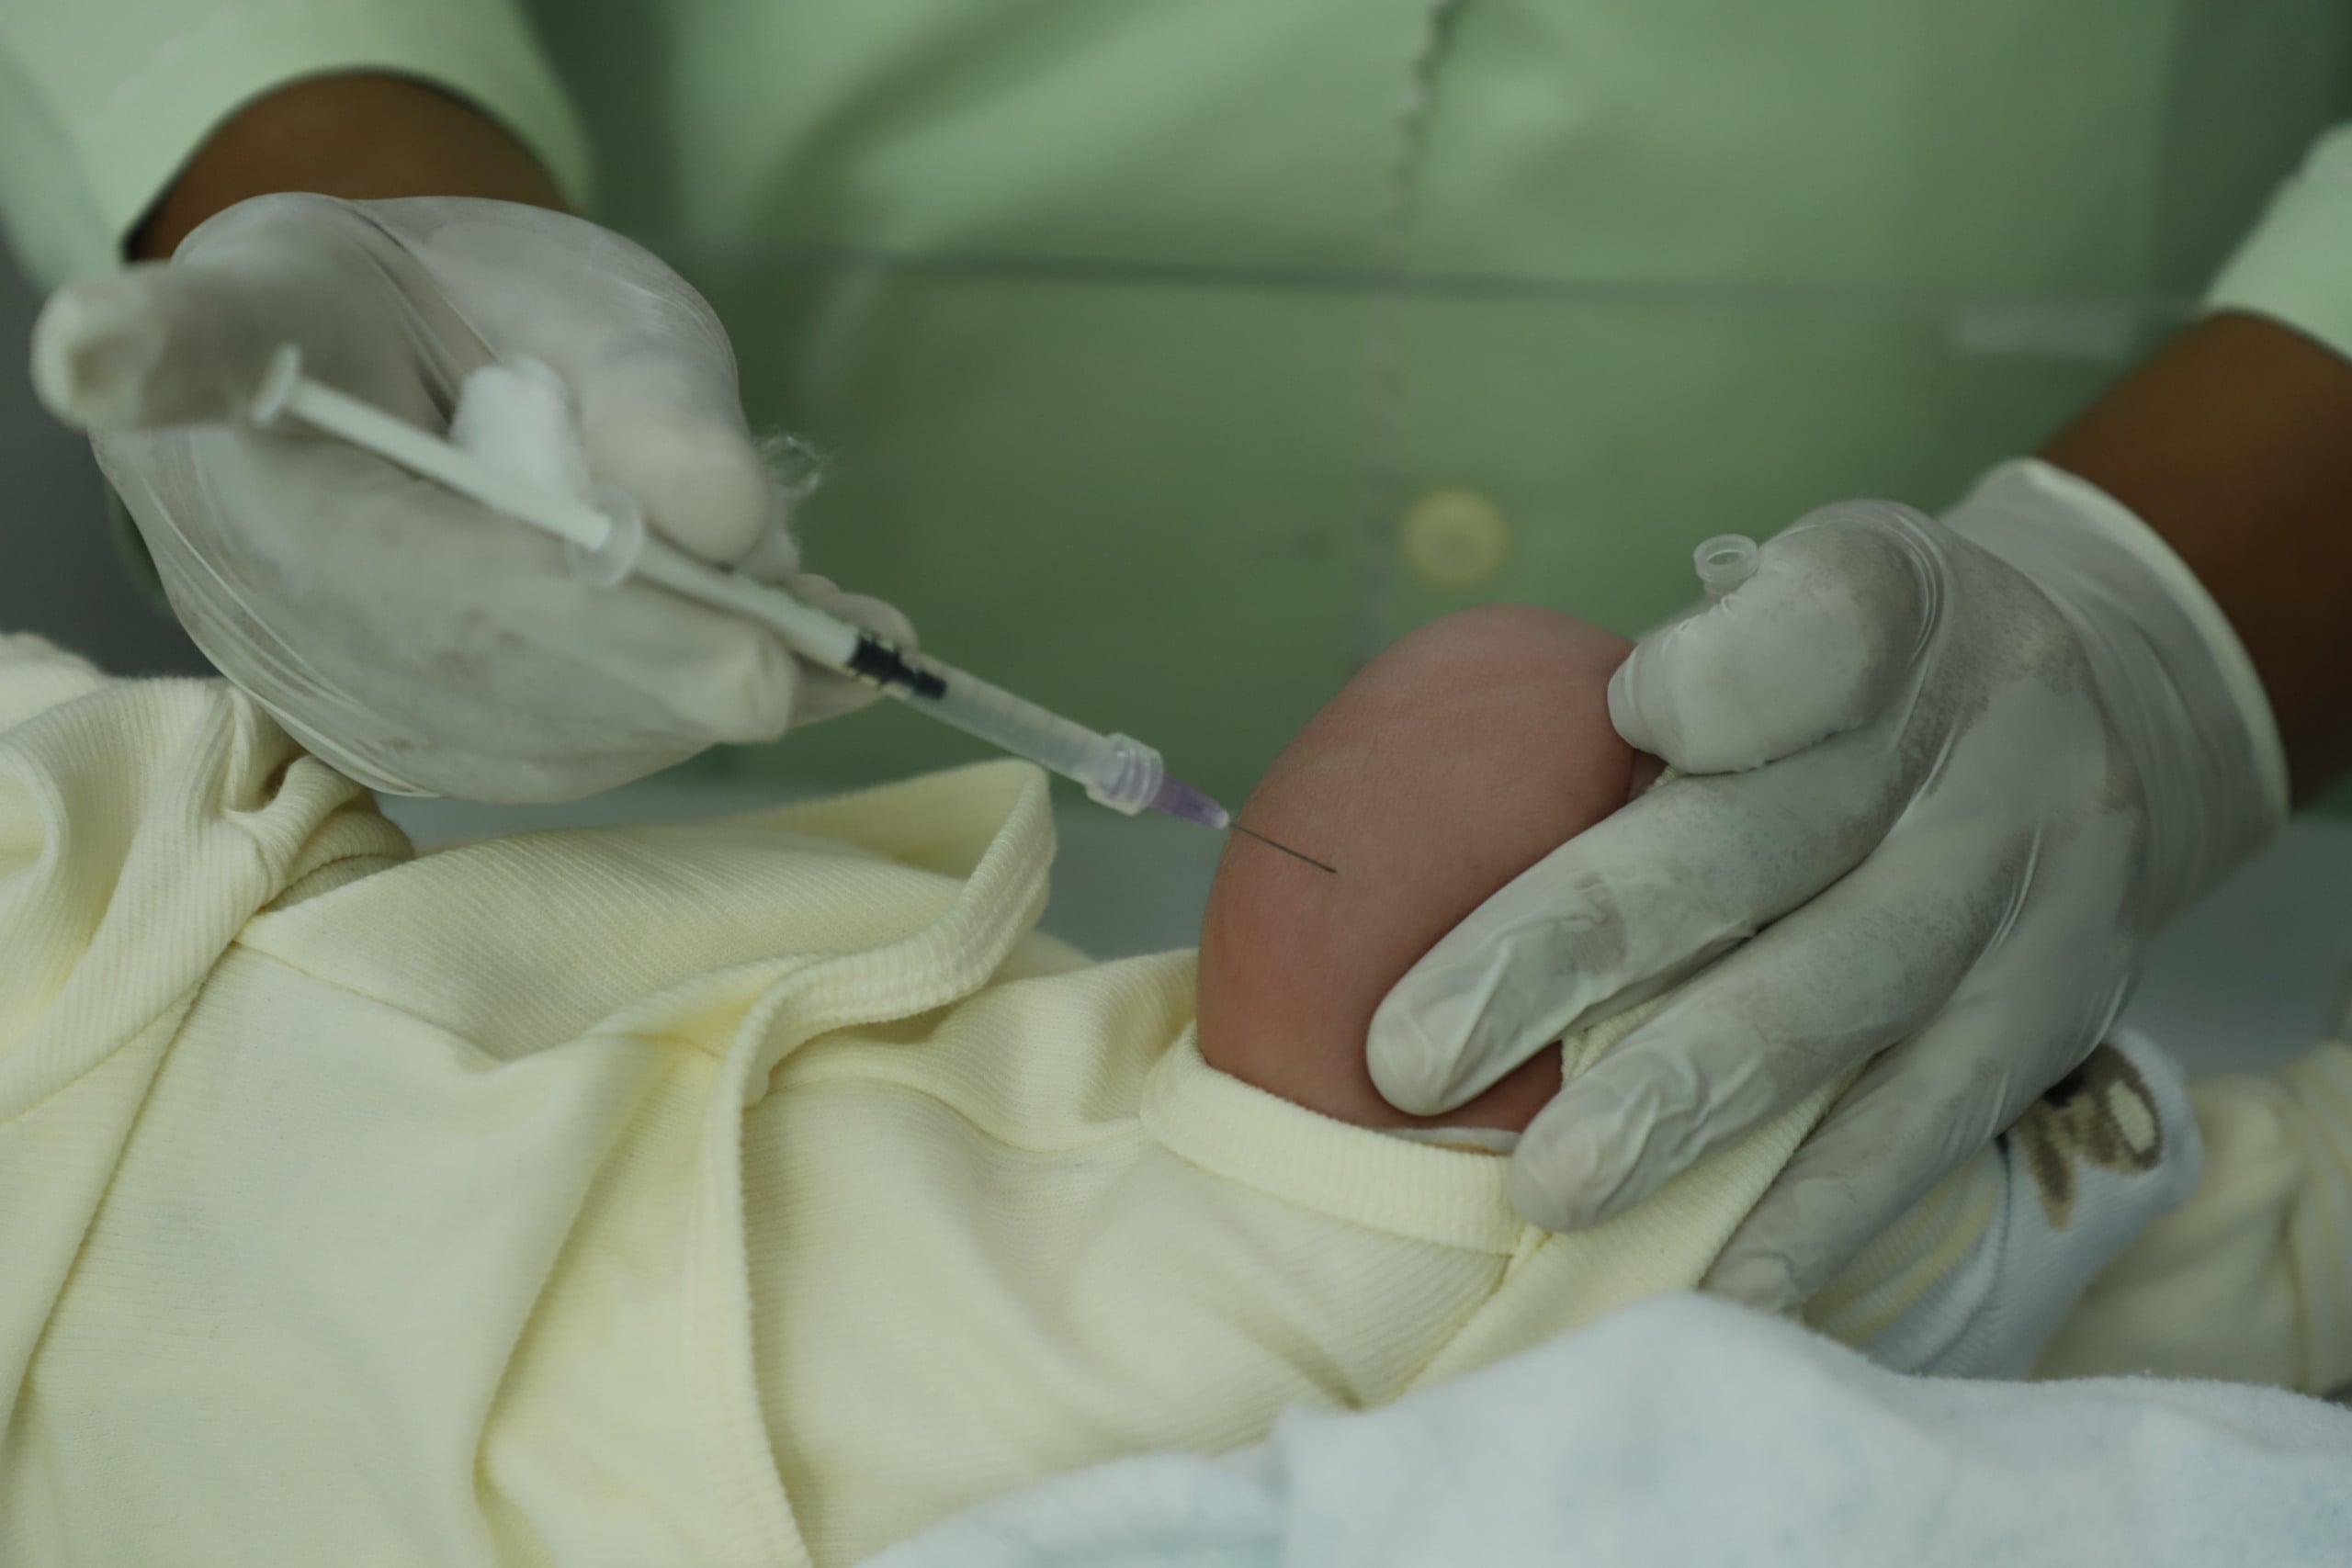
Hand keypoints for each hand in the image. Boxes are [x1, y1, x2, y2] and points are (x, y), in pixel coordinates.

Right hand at [32, 193, 906, 801]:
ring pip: (550, 740)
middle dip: (699, 664)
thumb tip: (735, 517)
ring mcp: (334, 694)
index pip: (423, 568)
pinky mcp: (407, 746)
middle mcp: (266, 601)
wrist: (320, 355)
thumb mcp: (555, 280)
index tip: (757, 649)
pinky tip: (772, 659)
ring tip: (836, 638)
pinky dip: (677, 713)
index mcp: (256, 443)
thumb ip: (642, 382)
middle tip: (854, 645)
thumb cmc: (444, 297)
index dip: (594, 617)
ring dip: (702, 693)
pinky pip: (562, 758)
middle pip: (511, 683)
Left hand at [1369, 460, 2283, 1308]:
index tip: (1628, 717)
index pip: (1807, 630)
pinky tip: (1713, 1284)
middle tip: (1413, 1059)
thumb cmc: (1868, 672)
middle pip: (1755, 846)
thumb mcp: (1800, 592)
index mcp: (1890, 603)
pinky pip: (1926, 1130)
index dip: (1711, 683)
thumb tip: (1441, 797)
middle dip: (1572, 954)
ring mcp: (2025, 889)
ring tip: (1548, 1188)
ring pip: (1834, 1002)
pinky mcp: (2053, 1017)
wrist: (2116, 704)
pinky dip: (1815, 1216)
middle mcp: (1975, 739)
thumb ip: (1681, 669)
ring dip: (1678, 1104)